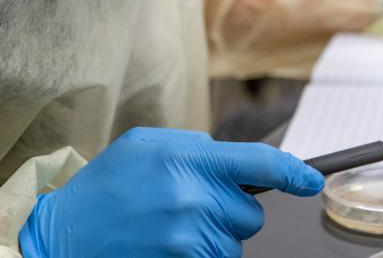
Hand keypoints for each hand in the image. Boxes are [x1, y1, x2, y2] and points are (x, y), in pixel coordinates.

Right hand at [19, 128, 323, 257]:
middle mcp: (195, 201)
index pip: (261, 163)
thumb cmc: (108, 184)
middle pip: (252, 213)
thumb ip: (197, 148)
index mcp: (191, 160)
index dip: (294, 171)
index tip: (311, 180)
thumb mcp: (151, 144)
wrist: (62, 233)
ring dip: (218, 236)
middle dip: (235, 209)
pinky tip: (175, 244)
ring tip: (178, 226)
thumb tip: (231, 160)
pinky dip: (204, 254)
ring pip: (235, 242)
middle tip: (199, 204)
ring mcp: (188, 239)